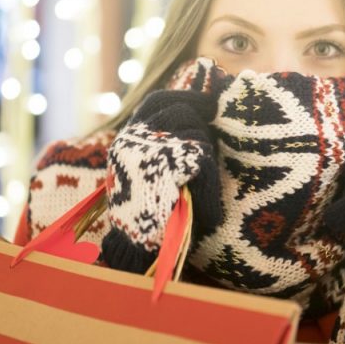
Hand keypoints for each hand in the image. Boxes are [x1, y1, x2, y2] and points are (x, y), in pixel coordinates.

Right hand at [101, 89, 222, 272]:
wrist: (134, 247)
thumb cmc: (144, 217)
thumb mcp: (145, 174)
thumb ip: (160, 146)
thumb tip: (194, 116)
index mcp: (127, 140)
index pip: (157, 102)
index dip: (184, 96)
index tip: (205, 101)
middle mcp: (136, 139)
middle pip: (179, 111)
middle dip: (202, 116)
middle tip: (217, 120)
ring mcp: (152, 149)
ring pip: (194, 131)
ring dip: (205, 149)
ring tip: (201, 176)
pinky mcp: (171, 164)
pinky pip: (203, 157)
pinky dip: (209, 175)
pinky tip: (207, 197)